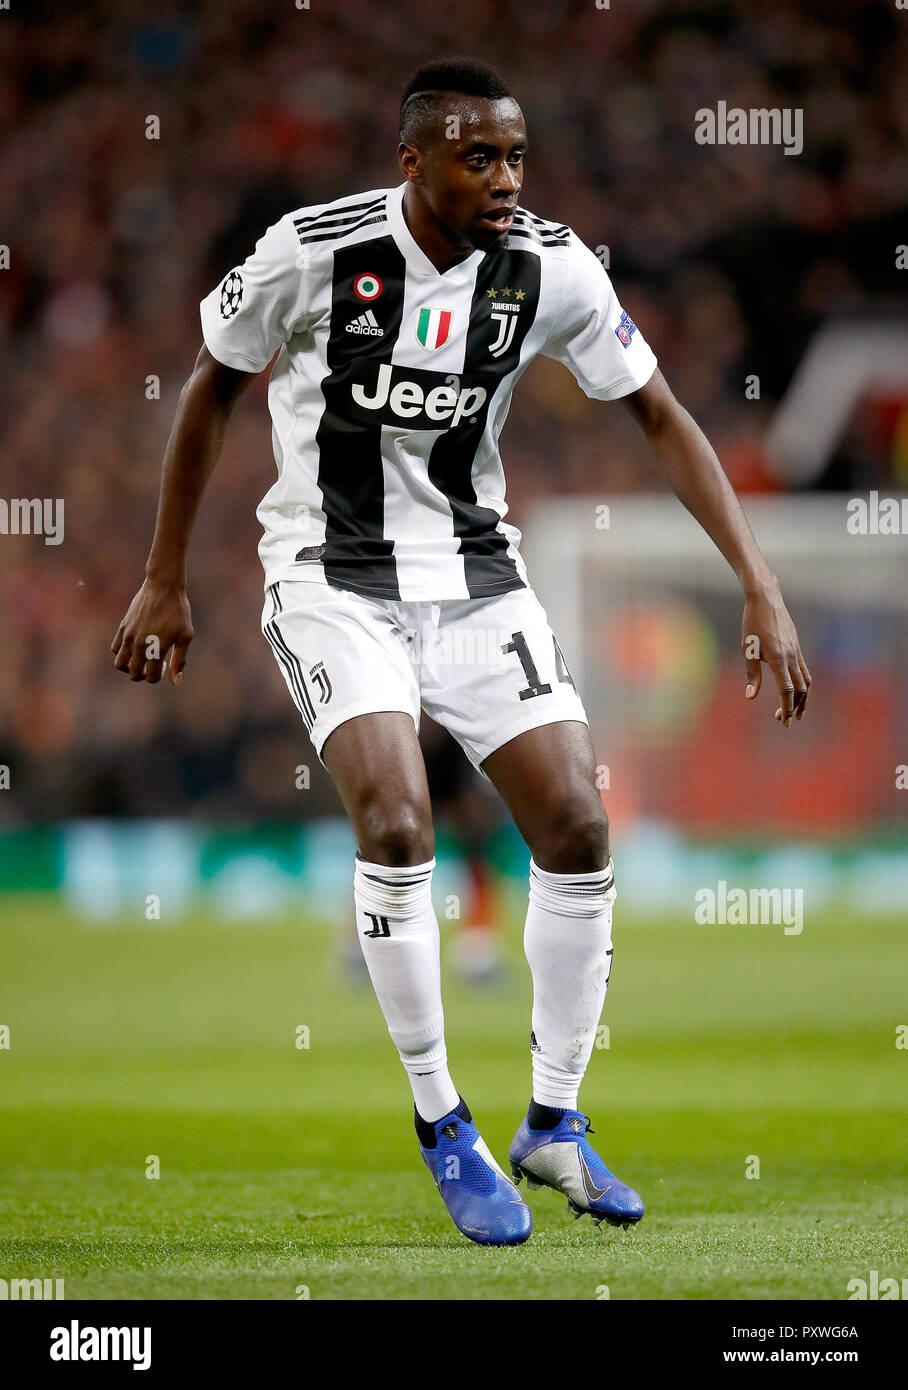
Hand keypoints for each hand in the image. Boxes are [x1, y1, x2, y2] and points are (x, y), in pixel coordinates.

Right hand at [111, 578, 192, 684]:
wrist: (163, 587)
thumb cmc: (178, 611)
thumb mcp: (185, 636)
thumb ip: (180, 660)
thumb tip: (176, 681)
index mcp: (156, 649)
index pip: (151, 677)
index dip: (159, 676)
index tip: (165, 665)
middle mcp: (139, 645)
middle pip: (133, 674)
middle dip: (143, 675)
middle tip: (153, 664)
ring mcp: (128, 636)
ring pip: (119, 664)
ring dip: (129, 667)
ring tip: (140, 659)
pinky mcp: (123, 627)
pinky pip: (115, 648)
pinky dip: (122, 653)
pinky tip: (135, 645)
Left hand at [742, 581, 810, 726]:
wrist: (766, 599)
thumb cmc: (753, 624)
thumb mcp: (748, 650)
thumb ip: (752, 674)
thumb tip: (750, 697)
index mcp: (779, 658)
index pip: (787, 690)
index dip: (786, 707)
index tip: (784, 721)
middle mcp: (792, 656)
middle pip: (801, 688)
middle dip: (794, 707)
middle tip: (785, 721)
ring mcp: (797, 651)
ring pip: (806, 680)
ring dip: (803, 698)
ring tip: (797, 711)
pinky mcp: (797, 646)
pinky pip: (804, 669)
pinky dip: (802, 683)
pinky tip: (795, 690)